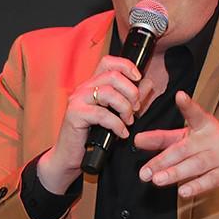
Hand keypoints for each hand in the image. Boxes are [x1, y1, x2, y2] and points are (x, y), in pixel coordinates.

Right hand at [38, 56, 153, 193]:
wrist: (70, 157)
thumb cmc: (92, 136)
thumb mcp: (116, 114)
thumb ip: (131, 98)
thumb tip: (148, 83)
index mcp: (92, 85)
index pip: (108, 62)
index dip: (126, 66)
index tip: (138, 78)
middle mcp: (83, 88)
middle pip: (112, 76)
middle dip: (131, 92)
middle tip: (135, 108)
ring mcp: (77, 100)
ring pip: (108, 92)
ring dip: (124, 108)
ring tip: (128, 121)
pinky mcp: (75, 114)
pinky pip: (102, 114)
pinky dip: (116, 124)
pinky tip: (121, 133)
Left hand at [135, 91, 218, 198]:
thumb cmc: (210, 146)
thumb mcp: (189, 136)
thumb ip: (162, 138)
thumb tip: (138, 140)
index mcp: (203, 125)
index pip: (195, 114)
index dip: (188, 105)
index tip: (180, 96)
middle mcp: (211, 139)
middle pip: (184, 148)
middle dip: (163, 160)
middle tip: (145, 171)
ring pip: (195, 165)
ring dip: (175, 173)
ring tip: (158, 180)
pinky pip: (209, 181)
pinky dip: (196, 186)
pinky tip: (183, 191)